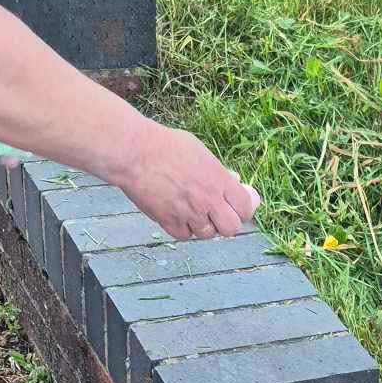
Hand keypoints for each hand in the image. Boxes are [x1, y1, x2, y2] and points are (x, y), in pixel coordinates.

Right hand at [114, 120, 259, 240]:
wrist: (135, 153)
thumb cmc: (166, 146)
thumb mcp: (200, 152)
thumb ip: (218, 171)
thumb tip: (234, 181)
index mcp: (219, 180)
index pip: (246, 207)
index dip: (245, 207)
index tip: (239, 203)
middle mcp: (207, 200)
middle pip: (232, 228)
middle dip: (227, 221)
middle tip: (219, 213)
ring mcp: (189, 213)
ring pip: (208, 234)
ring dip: (204, 225)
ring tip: (194, 210)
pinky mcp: (169, 222)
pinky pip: (185, 236)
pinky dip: (184, 229)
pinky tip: (179, 215)